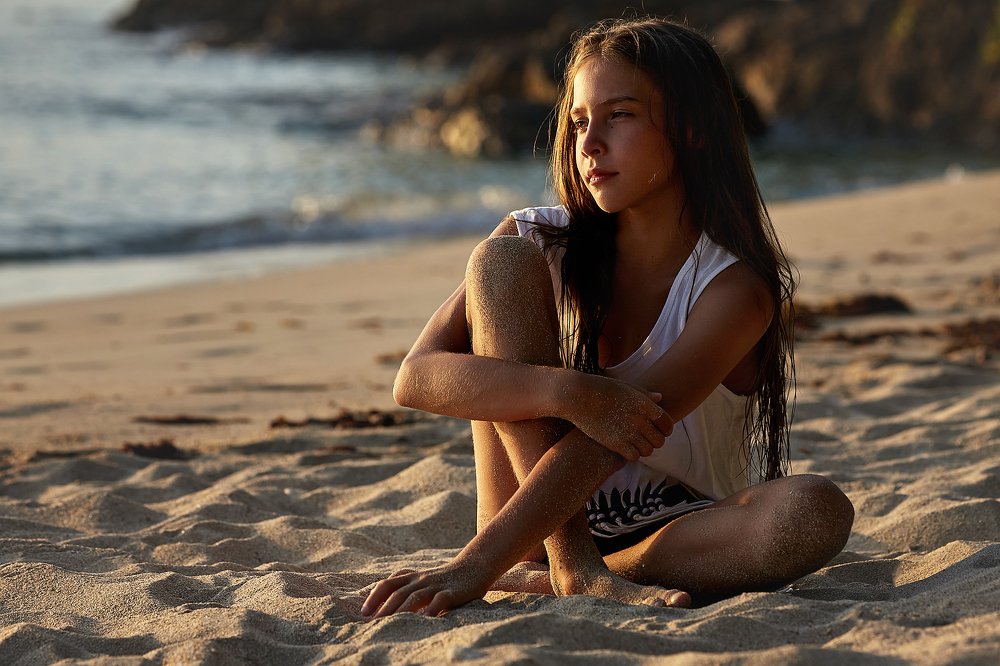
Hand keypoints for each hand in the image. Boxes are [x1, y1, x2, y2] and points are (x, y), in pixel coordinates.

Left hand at [361, 562, 491, 618]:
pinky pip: (440, 600)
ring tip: (390, 624)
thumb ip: (404, 587)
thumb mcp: (421, 579)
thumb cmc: (444, 578)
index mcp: (411, 577)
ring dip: (401, 611)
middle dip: (383, 609)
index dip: (373, 597)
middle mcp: (421, 579)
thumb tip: (380, 603)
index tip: (364, 613)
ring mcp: (436, 585)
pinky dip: (431, 609)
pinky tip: (425, 620)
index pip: (387, 584)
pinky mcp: (452, 591)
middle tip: (373, 624)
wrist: (475, 566)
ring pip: (415, 597)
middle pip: (398, 592)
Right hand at [565, 374, 672, 460]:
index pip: (667, 423)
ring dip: (643, 449)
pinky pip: (634, 456)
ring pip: (648, 451)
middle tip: (644, 438)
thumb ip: (644, 394)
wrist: (578, 396)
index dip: (665, 429)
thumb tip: (660, 398)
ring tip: (634, 444)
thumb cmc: (600, 388)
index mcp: (645, 404)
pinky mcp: (616, 443)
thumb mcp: (625, 387)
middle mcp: (640, 419)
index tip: (658, 430)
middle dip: (654, 441)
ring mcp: (628, 432)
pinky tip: (623, 448)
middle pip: (660, 440)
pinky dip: (631, 454)